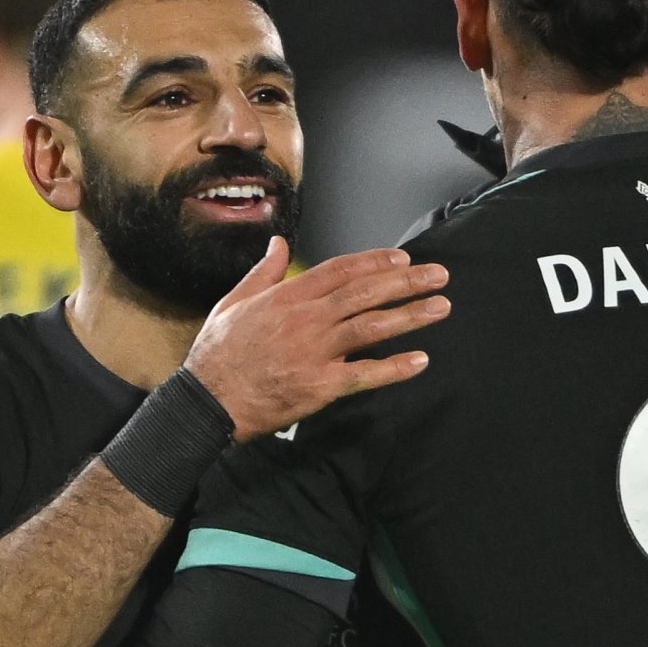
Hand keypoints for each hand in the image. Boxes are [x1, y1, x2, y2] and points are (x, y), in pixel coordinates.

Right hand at [182, 241, 446, 433]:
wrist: (207, 402)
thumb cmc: (217, 355)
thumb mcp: (233, 302)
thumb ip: (263, 272)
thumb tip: (278, 244)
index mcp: (287, 297)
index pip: (340, 270)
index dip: (374, 262)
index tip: (402, 259)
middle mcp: (306, 320)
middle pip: (364, 293)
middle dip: (405, 282)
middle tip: (438, 275)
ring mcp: (314, 352)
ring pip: (371, 327)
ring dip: (409, 316)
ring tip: (440, 307)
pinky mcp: (319, 387)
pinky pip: (364, 374)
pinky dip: (393, 368)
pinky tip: (420, 360)